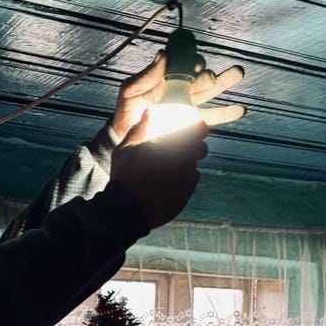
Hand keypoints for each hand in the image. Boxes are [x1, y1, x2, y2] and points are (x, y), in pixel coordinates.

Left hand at [109, 51, 244, 141]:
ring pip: (212, 92)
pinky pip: (212, 117)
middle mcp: (182, 89)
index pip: (185, 65)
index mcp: (168, 79)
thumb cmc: (126, 111)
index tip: (196, 64)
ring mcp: (189, 106)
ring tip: (238, 73)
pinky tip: (240, 109)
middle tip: (216, 74)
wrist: (126, 137)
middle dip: (212, 73)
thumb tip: (163, 53)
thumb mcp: (130, 91)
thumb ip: (145, 75)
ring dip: (225, 82)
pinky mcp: (193, 124)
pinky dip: (227, 113)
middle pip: (202, 77)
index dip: (193, 62)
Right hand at [110, 112, 207, 229]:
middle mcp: (183, 164)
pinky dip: (181, 182)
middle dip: (195, 147)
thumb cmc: (124, 178)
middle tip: (181, 149)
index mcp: (171, 148)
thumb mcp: (124, 150)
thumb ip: (140, 130)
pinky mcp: (185, 197)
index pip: (198, 131)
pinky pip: (188, 184)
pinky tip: (166, 184)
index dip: (199, 128)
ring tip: (168, 170)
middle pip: (201, 149)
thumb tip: (149, 113)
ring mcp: (186, 182)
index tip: (196, 127)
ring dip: (185, 166)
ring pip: (193, 167)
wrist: (127, 212)